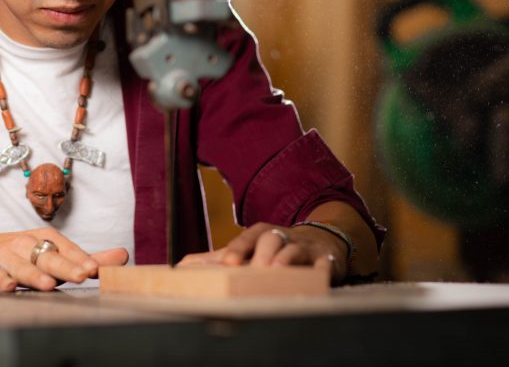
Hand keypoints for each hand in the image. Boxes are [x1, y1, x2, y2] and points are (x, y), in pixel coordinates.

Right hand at [0, 229, 128, 291]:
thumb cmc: (21, 256)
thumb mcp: (52, 254)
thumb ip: (86, 259)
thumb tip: (123, 255)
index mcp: (44, 239)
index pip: (65, 248)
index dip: (80, 258)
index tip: (94, 270)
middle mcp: (26, 244)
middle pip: (46, 255)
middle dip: (65, 266)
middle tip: (82, 275)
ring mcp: (5, 256)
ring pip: (21, 265)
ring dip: (35, 274)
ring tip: (49, 284)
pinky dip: (0, 280)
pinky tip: (7, 287)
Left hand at [178, 222, 346, 283]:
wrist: (319, 240)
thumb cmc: (275, 249)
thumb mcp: (247, 249)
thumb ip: (217, 258)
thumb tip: (182, 265)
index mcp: (261, 234)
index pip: (247, 238)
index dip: (238, 249)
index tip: (227, 263)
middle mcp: (282, 236)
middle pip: (271, 239)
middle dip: (262, 253)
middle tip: (254, 268)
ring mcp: (305, 247)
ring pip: (295, 248)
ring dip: (287, 258)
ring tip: (277, 270)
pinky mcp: (326, 260)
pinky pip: (326, 262)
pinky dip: (322, 268)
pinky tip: (319, 274)